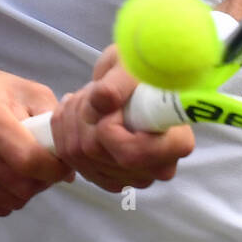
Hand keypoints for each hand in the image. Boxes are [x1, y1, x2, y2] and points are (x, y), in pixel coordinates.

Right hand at [0, 67, 74, 216]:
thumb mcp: (22, 89)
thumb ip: (51, 121)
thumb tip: (70, 166)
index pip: (29, 160)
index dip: (56, 168)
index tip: (63, 163)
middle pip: (21, 186)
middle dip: (43, 181)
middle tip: (44, 165)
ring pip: (9, 201)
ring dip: (26, 191)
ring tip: (23, 168)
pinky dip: (6, 197)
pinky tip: (3, 175)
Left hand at [50, 45, 194, 192]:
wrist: (135, 79)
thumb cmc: (142, 67)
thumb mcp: (133, 64)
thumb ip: (119, 83)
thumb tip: (103, 100)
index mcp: (176, 143)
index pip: (131, 154)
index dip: (108, 130)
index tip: (109, 103)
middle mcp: (158, 168)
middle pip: (98, 154)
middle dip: (84, 117)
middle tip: (92, 91)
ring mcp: (133, 176)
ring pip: (80, 157)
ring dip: (72, 120)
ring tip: (86, 97)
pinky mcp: (110, 177)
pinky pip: (72, 161)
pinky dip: (64, 132)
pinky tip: (77, 112)